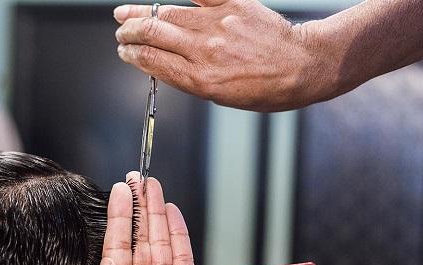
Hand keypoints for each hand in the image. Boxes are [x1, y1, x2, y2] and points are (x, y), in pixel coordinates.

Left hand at [89, 172, 234, 264]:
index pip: (116, 251)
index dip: (117, 220)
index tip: (118, 193)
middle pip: (137, 241)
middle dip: (136, 210)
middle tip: (136, 179)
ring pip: (159, 243)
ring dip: (155, 215)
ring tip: (153, 187)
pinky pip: (182, 255)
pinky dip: (177, 234)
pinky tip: (171, 214)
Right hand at [114, 0, 331, 110]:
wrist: (301, 67)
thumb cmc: (265, 88)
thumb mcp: (220, 97)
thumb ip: (189, 78)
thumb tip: (162, 63)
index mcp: (201, 79)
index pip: (152, 61)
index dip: (132, 54)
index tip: (124, 51)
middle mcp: (205, 50)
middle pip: (153, 34)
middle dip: (130, 32)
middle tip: (121, 32)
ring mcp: (218, 23)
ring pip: (168, 13)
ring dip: (141, 13)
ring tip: (125, 13)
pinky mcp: (233, 4)